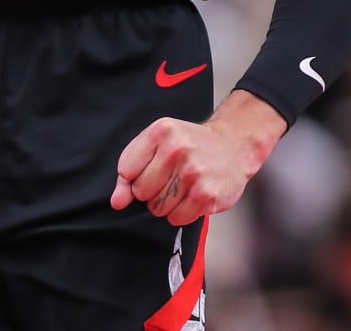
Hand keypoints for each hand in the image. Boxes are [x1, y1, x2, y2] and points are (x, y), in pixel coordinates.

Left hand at [111, 116, 262, 226]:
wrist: (233, 146)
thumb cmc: (190, 145)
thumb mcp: (158, 142)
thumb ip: (131, 169)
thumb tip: (117, 202)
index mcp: (161, 131)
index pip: (126, 170)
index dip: (134, 177)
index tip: (150, 170)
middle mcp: (177, 149)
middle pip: (141, 192)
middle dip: (151, 191)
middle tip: (169, 179)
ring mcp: (193, 173)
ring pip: (157, 208)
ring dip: (166, 204)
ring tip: (182, 186)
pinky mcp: (206, 194)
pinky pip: (176, 218)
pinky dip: (181, 213)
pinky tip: (192, 195)